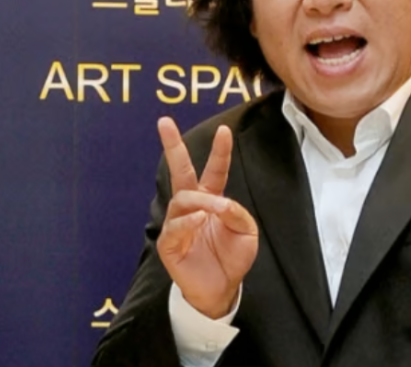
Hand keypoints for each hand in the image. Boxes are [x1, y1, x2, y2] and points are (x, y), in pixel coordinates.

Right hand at [156, 117, 258, 317]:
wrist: (221, 289)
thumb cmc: (232, 258)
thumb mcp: (247, 233)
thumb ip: (238, 214)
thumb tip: (220, 204)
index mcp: (212, 200)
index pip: (214, 170)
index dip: (219, 151)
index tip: (224, 130)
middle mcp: (191, 206)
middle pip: (180, 171)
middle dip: (172, 146)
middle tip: (164, 122)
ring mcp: (177, 222)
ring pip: (183, 199)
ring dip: (202, 201)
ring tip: (215, 211)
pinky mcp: (168, 242)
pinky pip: (175, 226)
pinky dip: (188, 221)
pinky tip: (199, 220)